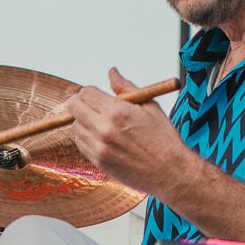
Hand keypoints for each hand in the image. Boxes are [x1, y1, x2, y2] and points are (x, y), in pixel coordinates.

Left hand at [67, 67, 186, 197]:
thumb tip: (112, 73)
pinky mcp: (98, 162)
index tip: (94, 95)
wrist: (170, 172)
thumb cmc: (164, 139)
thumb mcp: (149, 106)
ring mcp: (99, 147)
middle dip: (80, 103)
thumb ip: (126, 87)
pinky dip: (86, 138)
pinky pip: (81, 144)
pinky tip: (102, 137)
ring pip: (75, 126)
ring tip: (101, 123)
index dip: (89, 91)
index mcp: (117, 112)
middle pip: (73, 108)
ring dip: (83, 121)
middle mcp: (104, 129)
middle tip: (90, 105)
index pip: (86, 93)